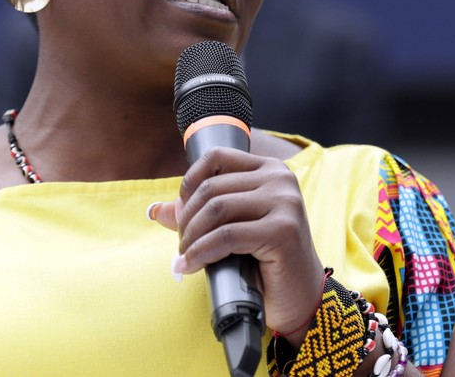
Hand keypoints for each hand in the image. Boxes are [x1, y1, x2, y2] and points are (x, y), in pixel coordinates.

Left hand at [149, 147, 323, 340]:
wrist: (300, 297)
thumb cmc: (265, 262)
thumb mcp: (231, 229)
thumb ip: (198, 214)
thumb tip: (155, 210)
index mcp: (270, 169)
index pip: (216, 158)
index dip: (189, 184)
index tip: (181, 214)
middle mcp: (281, 180)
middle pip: (212, 188)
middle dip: (187, 219)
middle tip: (182, 245)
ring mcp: (285, 203)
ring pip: (216, 209)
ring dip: (191, 237)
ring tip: (185, 257)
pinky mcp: (283, 231)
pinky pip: (226, 236)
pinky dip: (201, 252)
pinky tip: (191, 266)